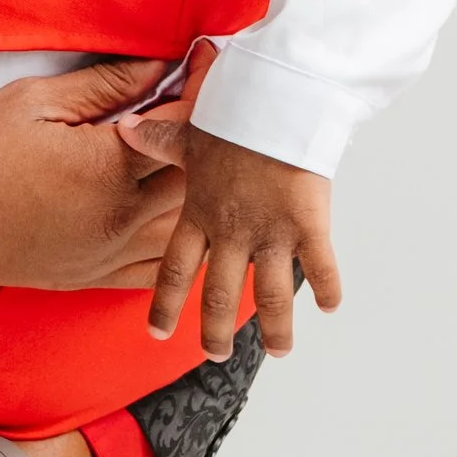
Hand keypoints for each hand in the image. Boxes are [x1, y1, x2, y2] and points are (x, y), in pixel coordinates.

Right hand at [0, 55, 186, 297]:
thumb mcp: (30, 102)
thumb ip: (104, 86)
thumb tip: (157, 67)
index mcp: (107, 169)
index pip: (181, 122)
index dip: (203, 86)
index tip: (209, 58)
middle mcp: (119, 219)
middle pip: (197, 175)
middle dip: (208, 132)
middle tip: (208, 98)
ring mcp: (107, 255)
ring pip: (187, 225)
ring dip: (199, 187)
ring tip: (199, 152)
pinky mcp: (90, 278)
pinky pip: (157, 267)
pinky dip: (179, 241)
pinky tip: (179, 217)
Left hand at [148, 124, 339, 360]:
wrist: (275, 101)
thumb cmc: (231, 113)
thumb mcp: (188, 134)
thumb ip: (158, 142)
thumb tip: (126, 130)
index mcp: (200, 214)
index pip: (173, 270)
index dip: (164, 304)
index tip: (157, 333)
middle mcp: (232, 232)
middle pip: (219, 294)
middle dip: (215, 331)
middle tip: (214, 355)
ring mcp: (271, 231)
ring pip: (270, 295)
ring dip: (275, 328)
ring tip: (280, 351)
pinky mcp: (309, 222)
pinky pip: (320, 266)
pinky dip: (328, 289)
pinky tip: (330, 308)